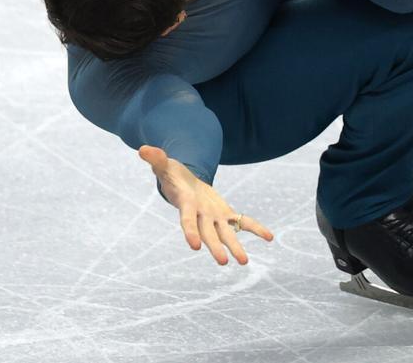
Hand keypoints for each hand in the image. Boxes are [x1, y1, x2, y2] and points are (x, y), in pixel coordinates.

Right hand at [138, 145, 272, 265]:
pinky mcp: (225, 214)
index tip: (194, 246)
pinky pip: (242, 222)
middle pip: (208, 234)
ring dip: (235, 247)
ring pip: (225, 234)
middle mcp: (201, 216)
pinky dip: (256, 228)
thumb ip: (156, 159)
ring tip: (244, 262)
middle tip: (224, 263)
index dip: (190, 232)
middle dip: (215, 247)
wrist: (184, 184)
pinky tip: (270, 237)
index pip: (187, 221)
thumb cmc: (172, 175)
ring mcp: (214, 217)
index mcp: (186, 205)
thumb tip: (142, 149)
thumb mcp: (164, 165)